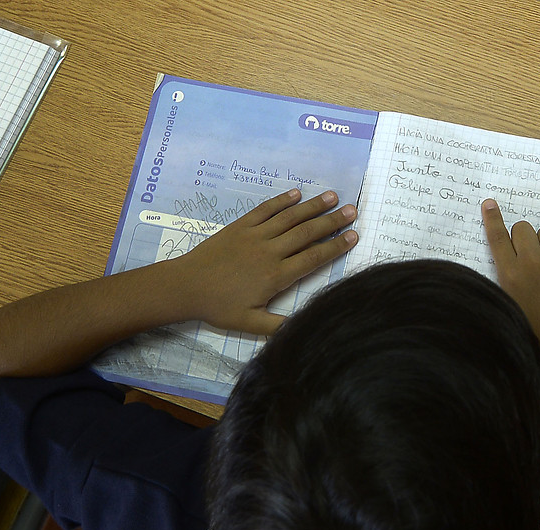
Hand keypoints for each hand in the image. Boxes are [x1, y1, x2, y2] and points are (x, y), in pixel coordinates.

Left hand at [174, 188, 356, 334]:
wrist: (186, 286)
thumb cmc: (218, 307)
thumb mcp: (249, 323)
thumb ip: (279, 325)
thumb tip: (307, 326)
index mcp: (276, 276)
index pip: (313, 258)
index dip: (336, 247)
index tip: (354, 237)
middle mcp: (270, 252)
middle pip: (307, 233)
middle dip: (332, 222)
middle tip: (352, 211)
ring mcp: (255, 236)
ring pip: (289, 218)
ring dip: (312, 206)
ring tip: (332, 197)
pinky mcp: (240, 226)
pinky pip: (265, 210)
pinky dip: (281, 201)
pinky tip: (296, 194)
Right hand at [481, 198, 539, 368]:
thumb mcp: (513, 308)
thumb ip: (508, 283)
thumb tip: (510, 264)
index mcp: (511, 274)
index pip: (497, 238)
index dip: (492, 219)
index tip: (490, 204)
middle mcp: (531, 260)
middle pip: (522, 228)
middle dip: (525, 238)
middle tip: (531, 255)